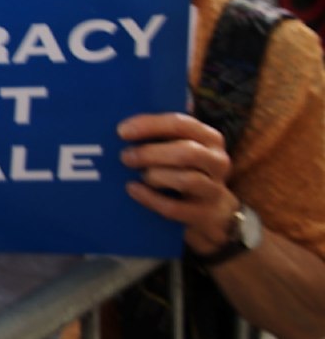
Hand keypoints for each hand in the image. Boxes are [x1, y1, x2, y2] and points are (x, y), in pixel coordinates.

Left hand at [118, 112, 239, 254]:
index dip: (150, 125)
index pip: (181, 124)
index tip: (122, 131)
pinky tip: (133, 189)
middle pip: (187, 152)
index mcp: (209, 138)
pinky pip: (175, 208)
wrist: (211, 208)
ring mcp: (214, 189)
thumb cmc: (184, 168)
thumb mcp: (178, 146)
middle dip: (151, 153)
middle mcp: (217, 161)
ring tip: (137, 175)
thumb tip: (123, 126)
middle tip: (125, 156)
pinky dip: (150, 198)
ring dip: (155, 176)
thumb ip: (159, 134)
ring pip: (187, 180)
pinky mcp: (205, 214)